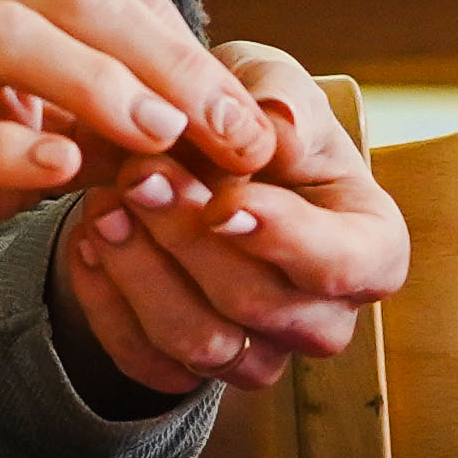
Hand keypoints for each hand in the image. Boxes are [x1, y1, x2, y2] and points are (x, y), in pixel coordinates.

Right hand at [0, 0, 272, 307]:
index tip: (250, 124)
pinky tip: (59, 167)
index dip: (192, 55)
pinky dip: (2, 141)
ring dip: (95, 82)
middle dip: (166, 61)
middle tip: (228, 130)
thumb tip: (212, 141)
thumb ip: (103, 122)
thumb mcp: (19, 129)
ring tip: (158, 135)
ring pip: (2, 32)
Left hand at [47, 37, 407, 397]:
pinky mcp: (194, 373)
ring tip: (103, 205)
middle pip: (258, 302)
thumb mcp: (270, 83)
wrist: (196, 161)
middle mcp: (324, 317)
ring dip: (141, 272)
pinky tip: (87, 241)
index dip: (283, 237)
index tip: (223, 201)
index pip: (343, 263)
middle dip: (188, 237)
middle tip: (138, 174)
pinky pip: (146, 361)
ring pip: (199, 341)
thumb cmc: (253, 121)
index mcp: (370, 247)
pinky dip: (107, 304)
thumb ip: (281, 98)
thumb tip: (276, 127)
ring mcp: (261, 354)